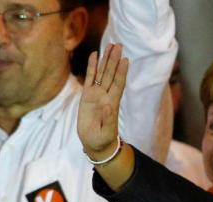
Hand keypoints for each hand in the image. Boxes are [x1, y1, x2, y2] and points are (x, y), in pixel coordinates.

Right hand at [77, 43, 128, 159]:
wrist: (96, 144)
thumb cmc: (102, 140)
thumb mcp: (105, 132)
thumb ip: (107, 119)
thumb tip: (108, 106)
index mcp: (111, 103)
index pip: (118, 84)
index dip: (121, 72)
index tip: (125, 59)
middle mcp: (105, 96)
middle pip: (111, 74)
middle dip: (115, 60)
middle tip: (118, 44)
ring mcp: (96, 95)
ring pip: (102, 73)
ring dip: (106, 60)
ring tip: (110, 45)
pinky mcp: (87, 96)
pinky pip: (90, 78)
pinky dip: (92, 67)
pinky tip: (94, 55)